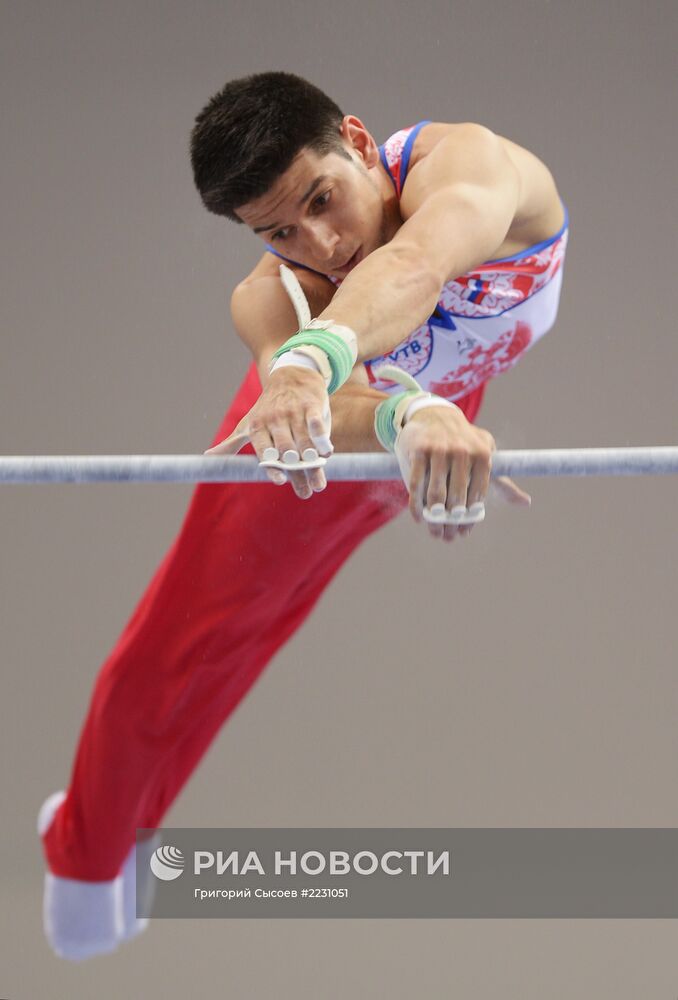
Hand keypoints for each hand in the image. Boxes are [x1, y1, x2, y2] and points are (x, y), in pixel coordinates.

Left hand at [204, 366, 332, 498]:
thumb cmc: (267, 407)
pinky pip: (316, 424)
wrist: (290, 377)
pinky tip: (326, 454)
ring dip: (312, 464)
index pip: (264, 450)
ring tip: (318, 484)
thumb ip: (232, 443)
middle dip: (297, 473)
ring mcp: (294, 412)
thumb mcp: (248, 423)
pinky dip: (322, 439)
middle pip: (287, 451)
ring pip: (304, 442)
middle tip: (305, 492)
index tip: (279, 481)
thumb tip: (208, 457)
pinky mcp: (312, 405)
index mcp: (257, 426)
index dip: (271, 466)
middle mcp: (275, 419)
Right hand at [395, 405, 530, 540]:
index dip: (470, 517)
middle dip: (451, 522)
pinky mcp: (418, 449)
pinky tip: (418, 518)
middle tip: (447, 537)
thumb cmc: (464, 443)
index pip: (477, 495)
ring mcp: (439, 449)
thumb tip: (526, 503)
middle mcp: (462, 451)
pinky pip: (416, 484)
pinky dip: (416, 505)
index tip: (464, 532)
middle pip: (456, 498)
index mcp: (482, 454)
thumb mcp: (485, 457)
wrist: (436, 416)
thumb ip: (501, 482)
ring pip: (435, 494)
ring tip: (434, 531)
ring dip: (434, 518)